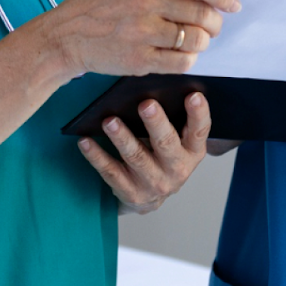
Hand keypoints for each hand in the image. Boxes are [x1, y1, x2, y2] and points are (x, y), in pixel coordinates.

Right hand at [29, 0, 239, 79]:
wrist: (65, 35)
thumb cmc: (100, 4)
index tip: (233, 2)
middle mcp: (146, 3)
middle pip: (201, 14)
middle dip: (215, 22)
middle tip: (214, 25)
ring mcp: (143, 33)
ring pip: (195, 39)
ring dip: (203, 41)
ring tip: (196, 39)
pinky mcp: (139, 59)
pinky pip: (181, 62)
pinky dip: (189, 58)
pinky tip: (182, 53)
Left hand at [78, 93, 208, 213]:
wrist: (149, 199)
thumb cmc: (163, 158)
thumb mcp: (178, 143)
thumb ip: (173, 120)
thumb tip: (153, 85)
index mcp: (192, 151)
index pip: (200, 130)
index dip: (199, 113)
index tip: (193, 95)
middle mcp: (177, 169)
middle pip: (166, 143)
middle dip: (156, 123)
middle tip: (145, 104)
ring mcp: (153, 183)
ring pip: (136, 157)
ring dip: (122, 138)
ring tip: (109, 121)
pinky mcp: (130, 192)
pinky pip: (111, 172)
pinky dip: (97, 156)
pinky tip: (86, 141)